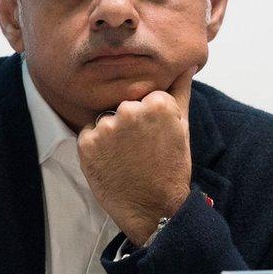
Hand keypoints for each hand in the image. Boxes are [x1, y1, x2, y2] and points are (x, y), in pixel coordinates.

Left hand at [77, 66, 197, 245]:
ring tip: (125, 157)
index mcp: (156, 102)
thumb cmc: (171, 168)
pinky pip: (88, 134)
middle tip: (139, 149)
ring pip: (104, 120)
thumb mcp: (182, 126)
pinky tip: (111, 162)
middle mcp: (129, 110)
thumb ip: (180, 90)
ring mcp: (106, 127)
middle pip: (122, 107)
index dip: (147, 118)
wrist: (154, 209)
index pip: (142, 97)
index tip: (153, 137)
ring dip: (111, 135)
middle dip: (128, 124)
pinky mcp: (86, 143)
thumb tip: (186, 64)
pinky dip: (95, 147)